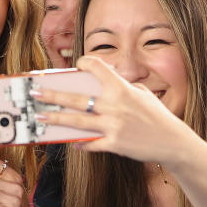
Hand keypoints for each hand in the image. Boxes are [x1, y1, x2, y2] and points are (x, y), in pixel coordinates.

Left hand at [31, 55, 194, 164]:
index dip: (85, 63)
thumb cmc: (157, 117)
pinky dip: (81, 143)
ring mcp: (113, 125)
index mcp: (121, 88)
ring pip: (77, 121)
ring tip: (40, 117)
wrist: (172, 142)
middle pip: (76, 98)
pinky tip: (71, 142)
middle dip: (53, 95)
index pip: (98, 67)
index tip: (76, 66)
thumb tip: (105, 86)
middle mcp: (114, 105)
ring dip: (56, 119)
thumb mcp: (143, 95)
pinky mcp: (114, 143)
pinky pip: (91, 143)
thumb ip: (124, 88)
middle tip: (35, 93)